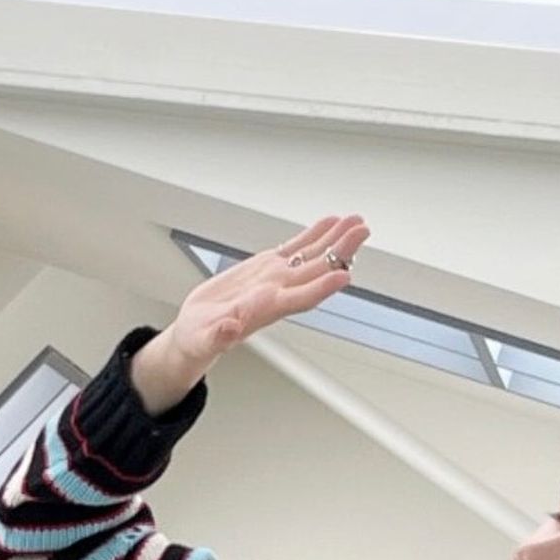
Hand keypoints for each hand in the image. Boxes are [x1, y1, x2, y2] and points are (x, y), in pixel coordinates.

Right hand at [169, 212, 370, 367]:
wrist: (197, 331)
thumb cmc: (201, 338)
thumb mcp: (204, 339)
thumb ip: (219, 334)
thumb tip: (230, 328)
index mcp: (266, 309)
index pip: (300, 298)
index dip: (322, 287)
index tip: (344, 275)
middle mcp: (279, 292)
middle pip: (317, 270)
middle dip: (340, 250)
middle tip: (362, 230)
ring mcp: (276, 278)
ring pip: (312, 255)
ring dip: (335, 238)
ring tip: (356, 220)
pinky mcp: (267, 266)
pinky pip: (296, 248)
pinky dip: (313, 234)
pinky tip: (329, 222)